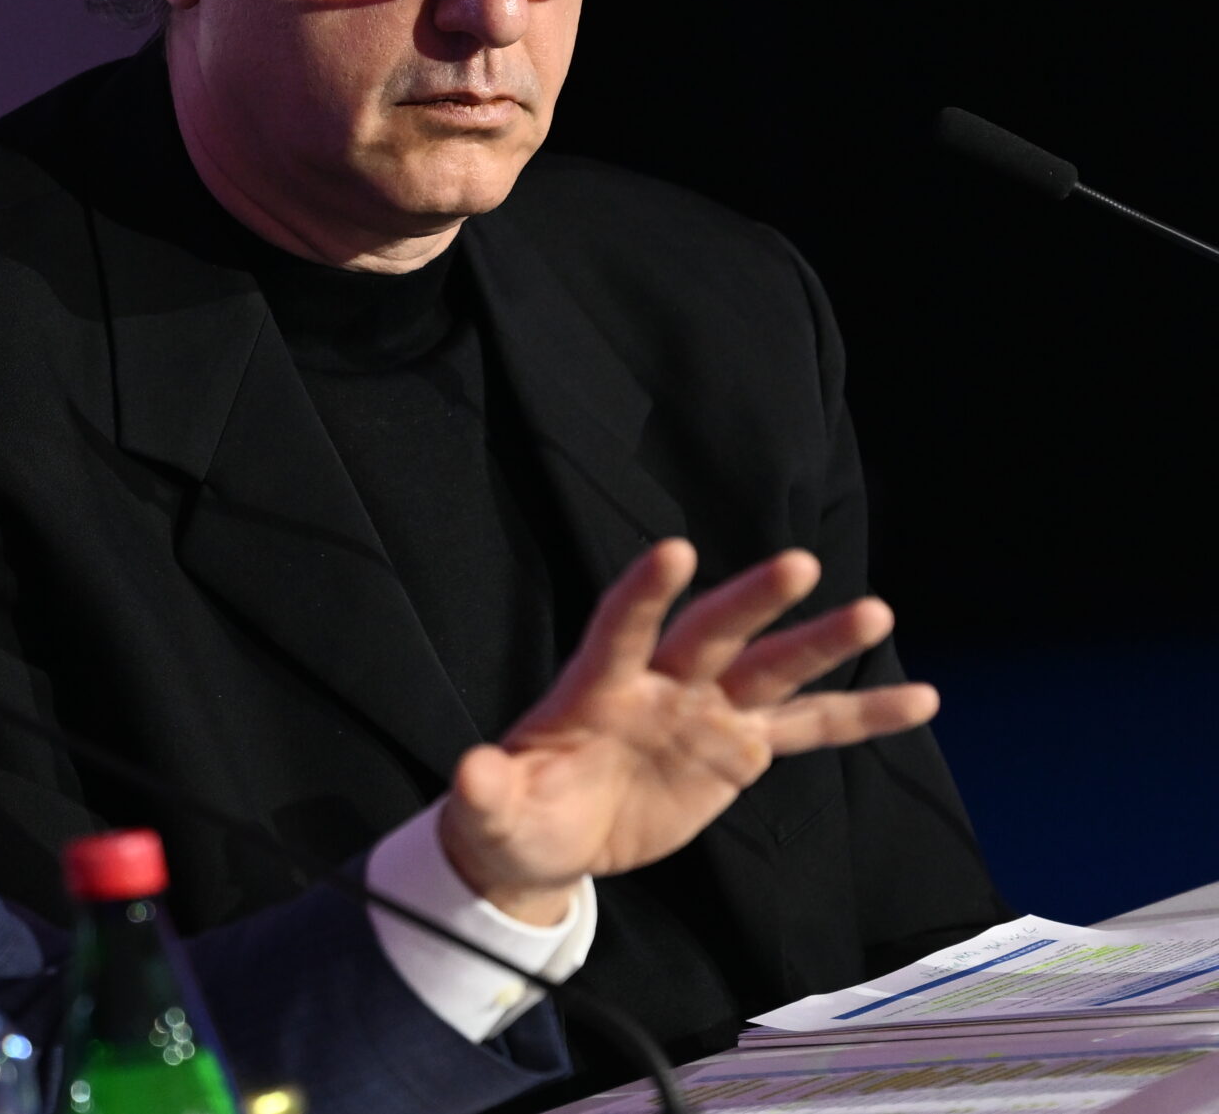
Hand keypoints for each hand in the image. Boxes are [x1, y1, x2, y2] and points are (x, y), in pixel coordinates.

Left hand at [437, 540, 936, 924]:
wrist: (550, 839)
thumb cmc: (516, 814)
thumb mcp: (492, 810)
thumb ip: (485, 791)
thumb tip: (470, 775)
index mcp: (596, 688)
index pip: (621, 629)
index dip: (645, 593)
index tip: (675, 550)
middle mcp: (659, 685)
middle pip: (711, 634)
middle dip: (751, 601)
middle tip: (797, 564)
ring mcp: (705, 712)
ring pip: (770, 669)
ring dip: (820, 644)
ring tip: (876, 613)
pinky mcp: (737, 749)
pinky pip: (809, 728)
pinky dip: (861, 715)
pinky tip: (919, 699)